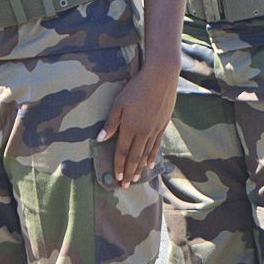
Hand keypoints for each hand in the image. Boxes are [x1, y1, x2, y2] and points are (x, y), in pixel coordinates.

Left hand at [98, 65, 176, 185]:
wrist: (161, 77)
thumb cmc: (136, 87)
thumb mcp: (119, 103)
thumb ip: (111, 123)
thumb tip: (100, 139)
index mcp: (130, 127)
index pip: (122, 151)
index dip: (118, 165)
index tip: (116, 178)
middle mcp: (143, 132)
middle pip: (134, 157)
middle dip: (129, 172)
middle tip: (125, 186)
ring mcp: (155, 130)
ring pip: (146, 154)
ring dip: (140, 168)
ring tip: (136, 179)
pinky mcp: (163, 125)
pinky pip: (156, 145)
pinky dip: (152, 156)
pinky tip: (150, 164)